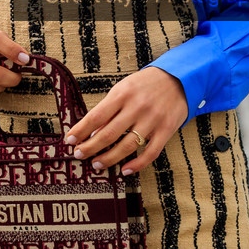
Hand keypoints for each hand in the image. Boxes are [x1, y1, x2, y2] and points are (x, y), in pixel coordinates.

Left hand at [65, 66, 186, 175]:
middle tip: (78, 155)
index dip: (81, 130)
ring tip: (96, 164)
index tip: (69, 141)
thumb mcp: (124, 88)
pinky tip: (124, 170)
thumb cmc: (145, 84)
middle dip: (90, 147)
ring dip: (109, 158)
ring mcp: (153, 120)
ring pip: (127, 146)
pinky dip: (137, 164)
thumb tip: (92, 132)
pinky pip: (150, 153)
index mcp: (123, 94)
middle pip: (109, 134)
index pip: (96, 116)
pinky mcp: (166, 130)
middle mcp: (137, 107)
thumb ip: (109, 109)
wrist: (179, 78)